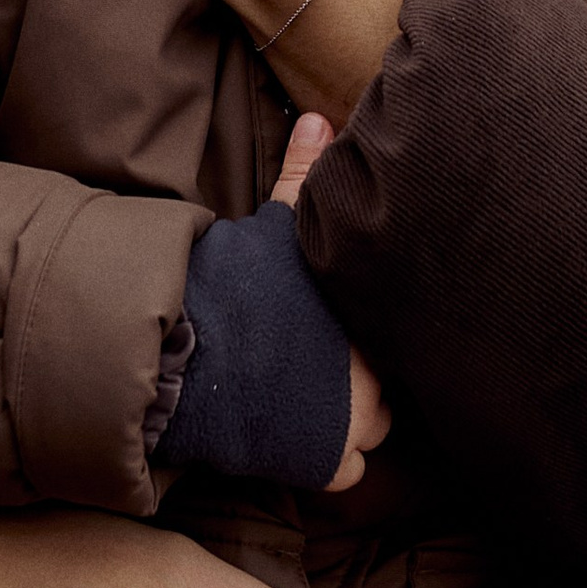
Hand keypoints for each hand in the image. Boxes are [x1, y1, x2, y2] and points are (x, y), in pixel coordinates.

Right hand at [273, 110, 392, 492]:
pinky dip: (329, 460)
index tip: (342, 330)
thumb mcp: (276, 223)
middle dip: (365, 378)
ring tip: (315, 400)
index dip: (371, 331)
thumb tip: (320, 116)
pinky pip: (347, 471)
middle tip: (327, 366)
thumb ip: (304, 175)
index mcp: (369, 317)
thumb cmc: (237, 288)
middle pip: (391, 383)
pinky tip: (303, 436)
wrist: (189, 352)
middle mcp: (376, 373)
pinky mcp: (327, 463)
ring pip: (375, 430)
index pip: (397, 330)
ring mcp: (355, 424)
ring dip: (353, 421)